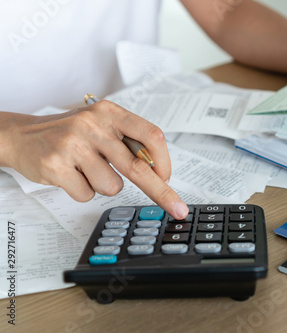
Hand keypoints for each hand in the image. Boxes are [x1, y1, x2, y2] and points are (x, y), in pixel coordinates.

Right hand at [0, 101, 188, 219]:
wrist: (22, 135)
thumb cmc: (71, 134)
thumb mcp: (102, 126)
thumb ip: (128, 142)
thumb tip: (160, 171)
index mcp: (111, 113)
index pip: (151, 135)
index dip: (164, 161)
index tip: (167, 178)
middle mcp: (93, 125)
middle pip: (137, 167)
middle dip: (161, 192)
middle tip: (176, 209)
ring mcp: (73, 144)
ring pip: (112, 187)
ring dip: (103, 186)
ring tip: (86, 170)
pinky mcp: (56, 165)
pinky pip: (87, 195)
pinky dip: (82, 191)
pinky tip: (71, 176)